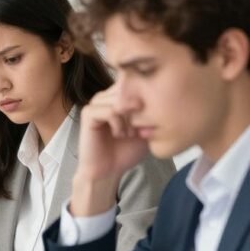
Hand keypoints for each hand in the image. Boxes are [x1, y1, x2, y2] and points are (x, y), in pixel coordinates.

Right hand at [71, 85, 148, 214]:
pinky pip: (110, 111)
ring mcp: (96, 103)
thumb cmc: (127, 150)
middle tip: (139, 130)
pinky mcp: (88, 114)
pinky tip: (119, 134)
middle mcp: (106, 96)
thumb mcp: (147, 127)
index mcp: (120, 96)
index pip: (136, 80)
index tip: (150, 119)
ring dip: (130, 118)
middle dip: (140, 110)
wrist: (107, 170)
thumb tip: (162, 95)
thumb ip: (153, 109)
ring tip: (129, 133)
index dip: (147, 95)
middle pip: (130, 89)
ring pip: (121, 99)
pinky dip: (119, 124)